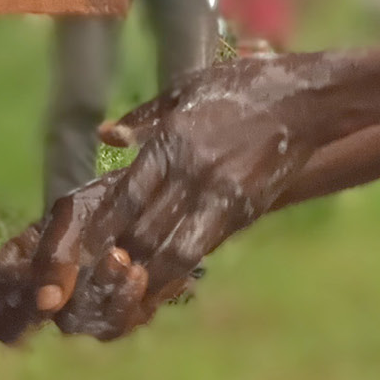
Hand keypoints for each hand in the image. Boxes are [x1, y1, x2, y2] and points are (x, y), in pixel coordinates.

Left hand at [0, 51, 338, 342]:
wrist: (307, 99)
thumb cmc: (244, 86)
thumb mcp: (188, 88)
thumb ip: (145, 117)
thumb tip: (105, 138)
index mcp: (174, 142)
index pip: (124, 197)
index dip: (96, 232)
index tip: (72, 254)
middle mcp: (193, 173)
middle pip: (140, 232)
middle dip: (110, 263)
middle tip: (83, 285)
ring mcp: (220, 196)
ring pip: (172, 251)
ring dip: (142, 276)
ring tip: (119, 293)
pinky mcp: (244, 211)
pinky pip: (204, 249)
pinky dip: (177, 270)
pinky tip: (159, 283)